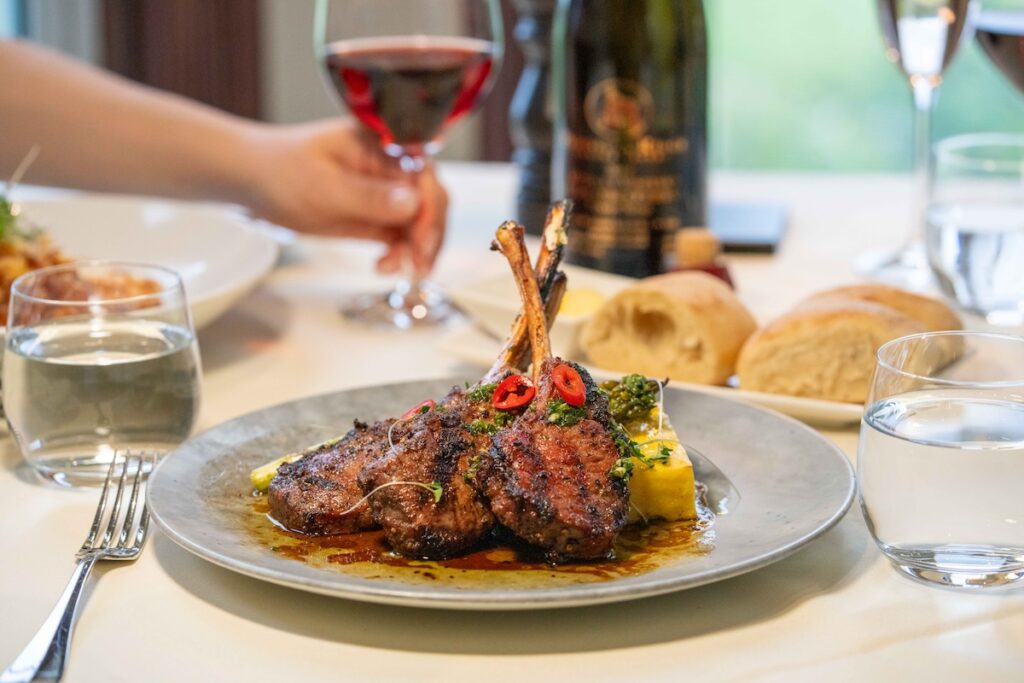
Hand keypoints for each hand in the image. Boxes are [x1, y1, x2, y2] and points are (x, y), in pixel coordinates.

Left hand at [242, 119, 447, 276]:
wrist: (253, 182)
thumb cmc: (281, 170)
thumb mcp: (324, 186)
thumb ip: (370, 196)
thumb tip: (414, 203)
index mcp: (383, 144)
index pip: (424, 175)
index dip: (429, 208)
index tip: (420, 240)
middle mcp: (392, 166)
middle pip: (431, 200)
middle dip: (430, 234)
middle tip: (418, 264)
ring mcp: (386, 192)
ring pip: (421, 223)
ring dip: (419, 249)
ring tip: (402, 271)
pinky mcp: (377, 215)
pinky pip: (403, 236)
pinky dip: (401, 254)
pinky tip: (385, 266)